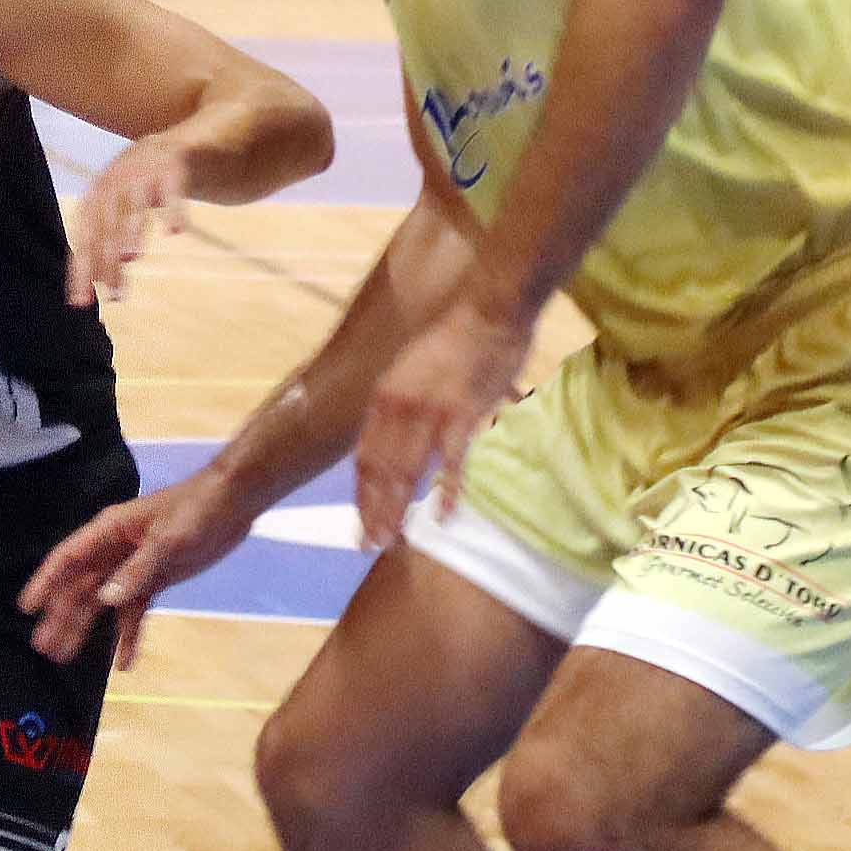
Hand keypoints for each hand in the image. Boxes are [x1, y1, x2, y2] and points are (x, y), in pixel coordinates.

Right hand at [20, 469, 261, 670]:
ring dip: (85, 629)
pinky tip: (124, 663)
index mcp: (109, 532)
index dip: (45, 582)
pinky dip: (128, 636)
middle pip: (80, 587)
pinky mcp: (154, 581)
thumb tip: (105, 600)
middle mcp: (114, 551)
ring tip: (66, 657)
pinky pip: (134, 612)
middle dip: (61, 616)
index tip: (27, 607)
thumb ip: (137, 570)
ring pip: (101, 603)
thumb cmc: (197, 510)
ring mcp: (133, 568)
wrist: (233, 504)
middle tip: (44, 646)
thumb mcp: (168, 540)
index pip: (67, 559)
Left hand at [66, 132, 193, 304]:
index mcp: (102, 191)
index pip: (84, 234)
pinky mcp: (177, 158)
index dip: (80, 267)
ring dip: (130, 230)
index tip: (81, 302)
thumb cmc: (158, 183)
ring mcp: (146, 165)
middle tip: (114, 294)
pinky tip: (175, 231)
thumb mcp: (131, 205)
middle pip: (105, 221)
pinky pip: (173, 184)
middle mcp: (118, 176)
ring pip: (133, 202)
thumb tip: (104, 287)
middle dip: (106, 259)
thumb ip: (116, 237)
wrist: (196, 141)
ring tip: (130, 258)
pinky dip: (173, 206)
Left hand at [352, 297, 534, 552]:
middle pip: (379, 471)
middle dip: (372, 513)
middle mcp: (398, 407)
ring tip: (394, 541)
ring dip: (397, 509)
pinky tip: (444, 515)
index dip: (361, 493)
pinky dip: (447, 490)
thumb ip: (403, 400)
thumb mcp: (413, 368)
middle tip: (369, 545)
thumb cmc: (459, 336)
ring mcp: (429, 411)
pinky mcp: (462, 412)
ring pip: (406, 471)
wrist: (489, 305)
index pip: (365, 456)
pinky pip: (451, 460)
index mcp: (385, 396)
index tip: (362, 522)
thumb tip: (401, 429)